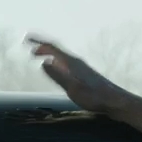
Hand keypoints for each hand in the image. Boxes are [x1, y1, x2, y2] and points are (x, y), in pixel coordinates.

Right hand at [26, 34, 141, 137]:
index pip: (52, 47)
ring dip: (48, 52)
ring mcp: (81, 68)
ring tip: (38, 55)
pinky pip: (65, 62)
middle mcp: (76, 62)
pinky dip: (55, 60)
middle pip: (56, 49)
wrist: (115, 102)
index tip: (25, 39)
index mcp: (72, 63)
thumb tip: (44, 62)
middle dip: (41, 46)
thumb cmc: (95, 98)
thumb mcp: (73, 89)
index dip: (38, 42)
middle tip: (28, 45)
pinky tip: (56, 67)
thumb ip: (58, 76)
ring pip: (61, 55)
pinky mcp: (84, 74)